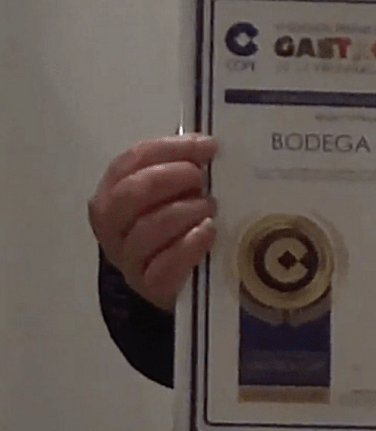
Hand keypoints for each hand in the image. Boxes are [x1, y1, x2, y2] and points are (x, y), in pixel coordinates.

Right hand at [88, 134, 217, 311]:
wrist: (166, 280)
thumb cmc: (171, 225)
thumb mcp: (170, 193)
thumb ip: (181, 168)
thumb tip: (207, 147)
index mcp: (113, 191)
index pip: (133, 160)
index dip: (171, 149)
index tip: (207, 146)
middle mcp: (112, 223)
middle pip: (132, 193)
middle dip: (171, 178)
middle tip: (200, 179)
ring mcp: (127, 257)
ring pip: (147, 230)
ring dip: (184, 212)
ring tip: (209, 208)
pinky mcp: (148, 284)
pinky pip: (164, 266)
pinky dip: (189, 245)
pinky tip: (208, 232)